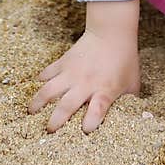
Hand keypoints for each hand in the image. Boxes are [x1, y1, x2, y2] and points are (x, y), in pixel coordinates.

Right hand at [28, 0, 139, 133]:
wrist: (112, 33)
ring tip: (31, 113)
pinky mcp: (63, 62)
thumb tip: (133, 118)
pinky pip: (47, 73)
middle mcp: (86, 84)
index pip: (97, 110)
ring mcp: (71, 73)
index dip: (91, 122)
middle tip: (49, 130)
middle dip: (56, 120)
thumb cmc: (125, 60)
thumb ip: (129, 102)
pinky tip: (35, 88)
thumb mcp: (132, 83)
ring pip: (50, 90)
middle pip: (67, 105)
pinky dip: (40, 81)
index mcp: (104, 90)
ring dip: (39, 102)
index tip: (86, 130)